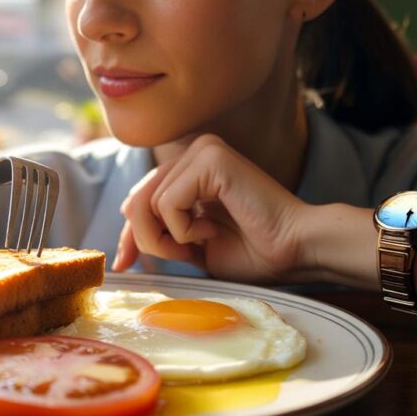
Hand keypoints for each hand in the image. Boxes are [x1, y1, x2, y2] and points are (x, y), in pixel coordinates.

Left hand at [115, 134, 308, 283]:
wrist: (293, 250)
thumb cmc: (253, 251)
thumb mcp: (192, 243)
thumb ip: (161, 229)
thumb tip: (123, 222)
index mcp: (190, 168)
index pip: (140, 197)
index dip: (129, 233)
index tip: (122, 264)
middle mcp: (194, 152)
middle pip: (137, 199)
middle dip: (147, 239)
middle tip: (180, 255)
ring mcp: (202, 151)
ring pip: (146, 202)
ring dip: (168, 237)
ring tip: (203, 241)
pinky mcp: (210, 158)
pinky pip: (167, 202)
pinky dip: (182, 228)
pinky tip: (211, 230)